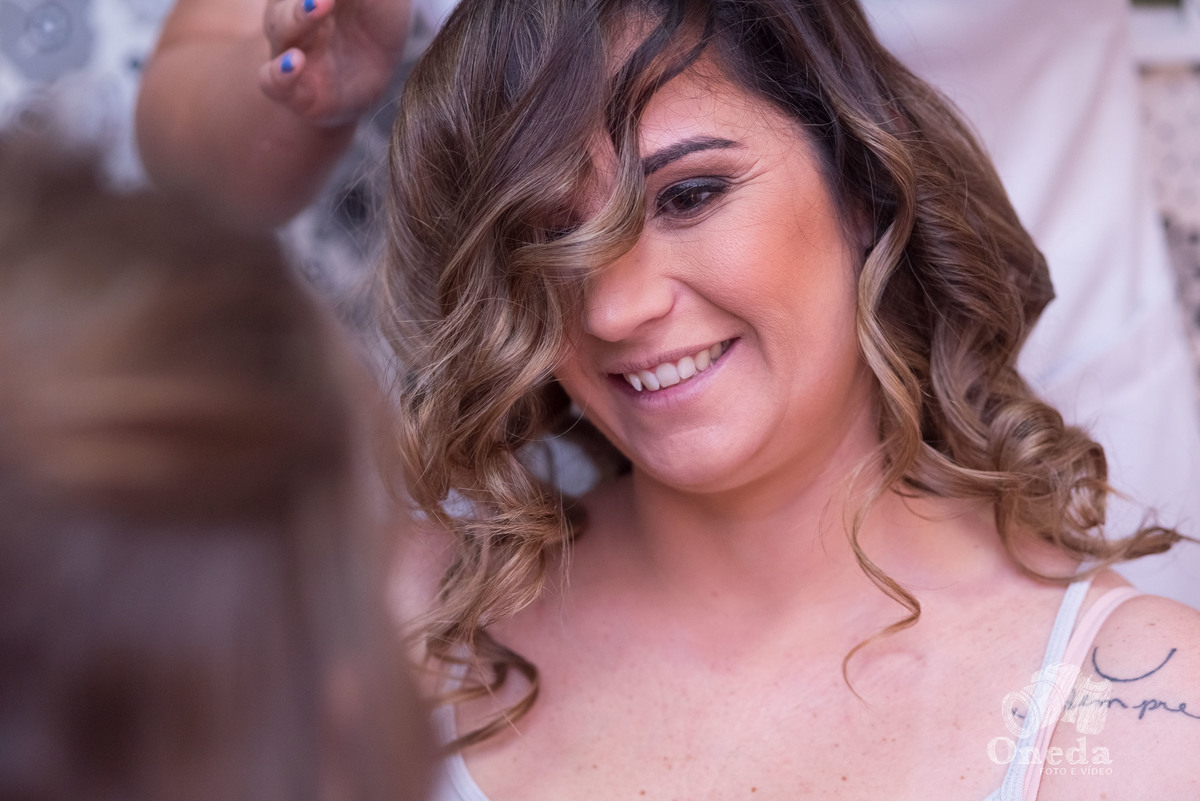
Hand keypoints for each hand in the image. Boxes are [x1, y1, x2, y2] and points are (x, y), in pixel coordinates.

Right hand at [258, 0, 410, 125]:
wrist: (376, 80)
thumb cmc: (374, 25)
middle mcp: (292, 12)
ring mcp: (291, 50)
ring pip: (280, 29)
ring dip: (297, 16)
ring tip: (319, 5)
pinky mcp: (294, 91)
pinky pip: (273, 81)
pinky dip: (279, 73)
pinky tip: (296, 63)